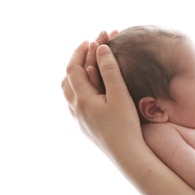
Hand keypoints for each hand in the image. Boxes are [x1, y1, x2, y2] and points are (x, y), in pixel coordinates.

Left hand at [62, 37, 144, 162]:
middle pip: (68, 79)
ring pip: (70, 92)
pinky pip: (76, 102)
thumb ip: (109, 70)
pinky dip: (81, 88)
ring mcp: (79, 119)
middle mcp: (75, 108)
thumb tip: (101, 48)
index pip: (74, 68)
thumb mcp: (119, 94)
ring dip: (77, 75)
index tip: (92, 39)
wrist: (126, 155)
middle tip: (91, 48)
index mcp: (81, 98)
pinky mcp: (86, 126)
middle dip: (78, 60)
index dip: (80, 52)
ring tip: (89, 65)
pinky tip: (92, 90)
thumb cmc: (125, 125)